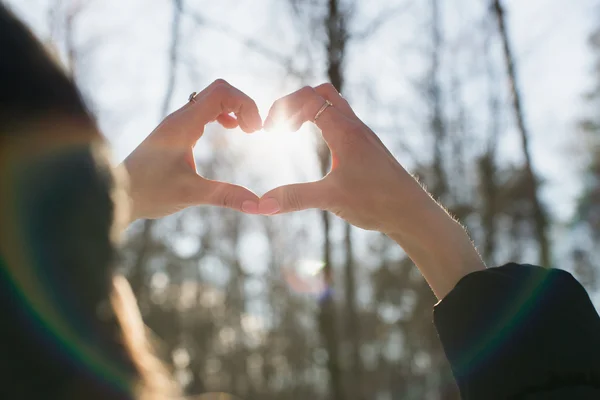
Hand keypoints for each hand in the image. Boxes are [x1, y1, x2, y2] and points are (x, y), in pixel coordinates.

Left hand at [123, 79, 261, 221]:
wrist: (117, 195)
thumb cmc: (148, 193)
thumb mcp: (191, 194)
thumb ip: (226, 196)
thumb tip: (259, 206)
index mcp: (183, 125)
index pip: (221, 92)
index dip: (245, 104)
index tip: (255, 131)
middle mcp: (180, 118)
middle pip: (220, 90)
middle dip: (243, 105)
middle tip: (254, 131)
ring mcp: (177, 123)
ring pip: (212, 98)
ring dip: (233, 108)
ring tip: (247, 131)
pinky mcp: (176, 132)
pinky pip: (204, 110)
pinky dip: (223, 115)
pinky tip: (230, 131)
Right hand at [258, 83, 432, 235]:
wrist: (412, 212)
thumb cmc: (377, 203)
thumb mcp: (331, 199)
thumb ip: (296, 198)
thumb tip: (261, 204)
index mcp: (345, 132)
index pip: (308, 98)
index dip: (282, 108)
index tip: (268, 131)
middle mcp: (355, 127)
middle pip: (321, 92)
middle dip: (294, 103)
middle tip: (279, 127)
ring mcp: (362, 135)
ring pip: (333, 104)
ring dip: (309, 111)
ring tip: (291, 132)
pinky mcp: (367, 146)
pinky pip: (341, 120)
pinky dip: (322, 122)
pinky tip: (317, 145)